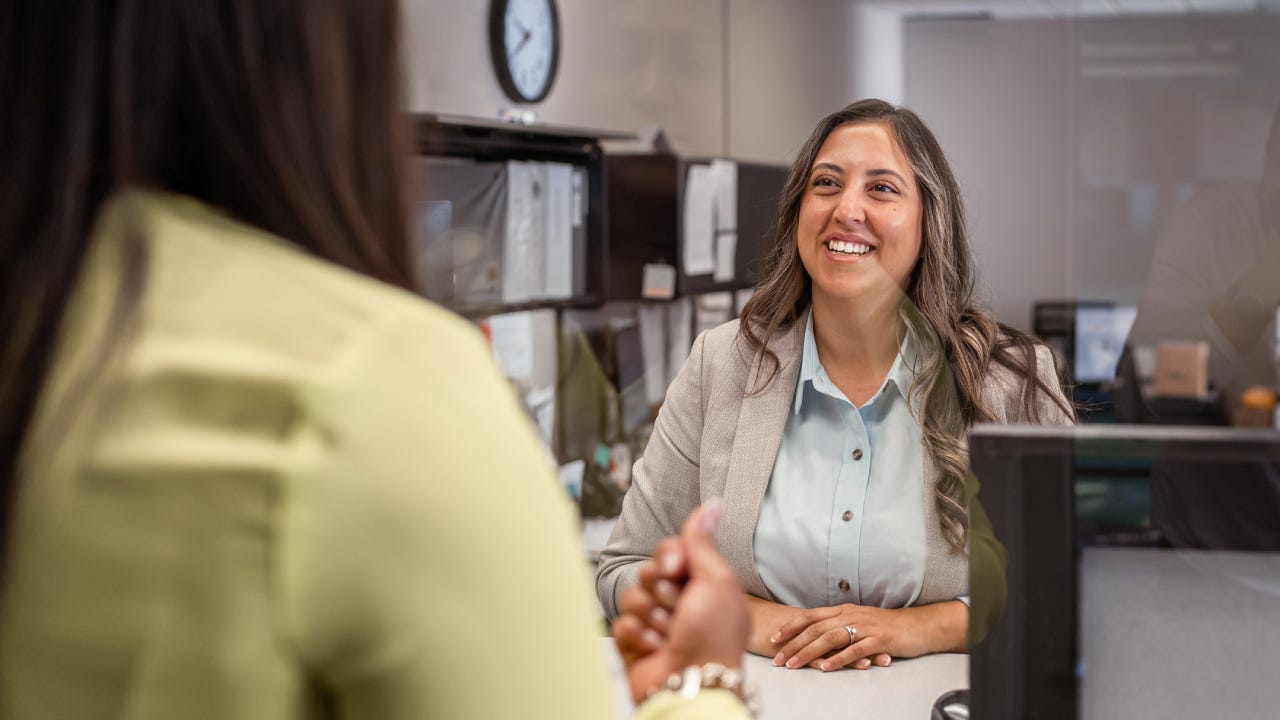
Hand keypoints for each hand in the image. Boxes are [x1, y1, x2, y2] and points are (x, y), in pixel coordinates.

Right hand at [613, 500, 747, 703]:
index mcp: (700, 583)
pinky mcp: (635, 643)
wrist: (695, 685)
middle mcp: (678, 601)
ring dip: (652, 616)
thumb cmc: (714, 638)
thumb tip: (711, 503)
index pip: (670, 550)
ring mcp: (655, 623)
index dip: (669, 557)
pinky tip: (656, 648)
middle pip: (648, 571)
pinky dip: (638, 636)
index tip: (677, 568)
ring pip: (632, 596)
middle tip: (678, 609)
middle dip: (661, 590)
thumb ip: (701, 541)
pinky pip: (621, 622)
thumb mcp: (715, 581)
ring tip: (670, 634)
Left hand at [745, 595, 890, 669]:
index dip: (791, 626)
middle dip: (793, 644)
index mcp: (844, 610)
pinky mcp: (879, 639)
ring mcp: (865, 626)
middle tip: (777, 659)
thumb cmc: (888, 626)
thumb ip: (839, 625)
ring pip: (831, 638)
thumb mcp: (859, 621)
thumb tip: (816, 635)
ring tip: (794, 664)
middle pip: (816, 628)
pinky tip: (826, 667)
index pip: (810, 616)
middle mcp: (851, 615)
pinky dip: (839, 659)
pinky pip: (855, 649)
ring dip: (809, 652)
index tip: (773, 638)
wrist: (919, 626)